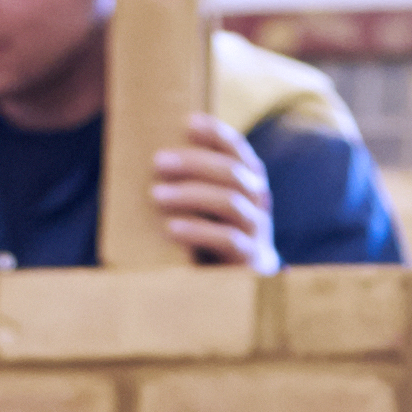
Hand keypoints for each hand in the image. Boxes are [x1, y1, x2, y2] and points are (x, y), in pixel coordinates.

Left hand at [150, 114, 278, 269]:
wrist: (237, 290)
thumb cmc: (212, 241)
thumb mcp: (208, 209)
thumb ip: (194, 185)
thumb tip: (153, 159)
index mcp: (250, 184)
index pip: (239, 151)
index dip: (217, 134)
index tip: (189, 122)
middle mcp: (258, 203)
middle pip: (232, 173)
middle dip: (195, 162)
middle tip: (158, 161)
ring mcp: (258, 232)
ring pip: (230, 202)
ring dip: (191, 194)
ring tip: (156, 194)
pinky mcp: (251, 261)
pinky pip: (228, 240)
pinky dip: (197, 230)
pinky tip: (171, 228)